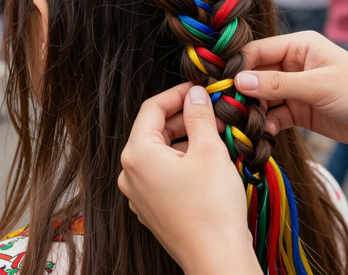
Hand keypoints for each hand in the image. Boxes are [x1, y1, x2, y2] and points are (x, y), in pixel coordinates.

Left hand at [118, 83, 260, 274]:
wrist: (217, 260)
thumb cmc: (212, 207)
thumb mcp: (208, 149)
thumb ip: (198, 115)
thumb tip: (195, 94)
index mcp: (137, 154)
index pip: (152, 108)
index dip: (177, 94)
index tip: (198, 90)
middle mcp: (131, 173)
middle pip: (155, 130)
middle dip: (184, 117)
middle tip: (212, 111)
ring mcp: (139, 193)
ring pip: (161, 151)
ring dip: (186, 138)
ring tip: (214, 134)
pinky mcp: (152, 207)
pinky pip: (164, 172)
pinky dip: (182, 160)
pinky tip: (206, 159)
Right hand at [235, 31, 347, 159]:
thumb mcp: (318, 85)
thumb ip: (277, 84)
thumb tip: (239, 81)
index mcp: (298, 47)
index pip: (257, 51)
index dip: (239, 66)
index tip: (222, 84)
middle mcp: (292, 65)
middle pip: (256, 75)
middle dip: (243, 91)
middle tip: (228, 107)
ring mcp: (294, 88)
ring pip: (262, 97)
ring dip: (254, 110)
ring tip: (246, 123)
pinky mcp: (298, 110)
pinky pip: (274, 114)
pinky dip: (268, 123)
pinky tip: (266, 131)